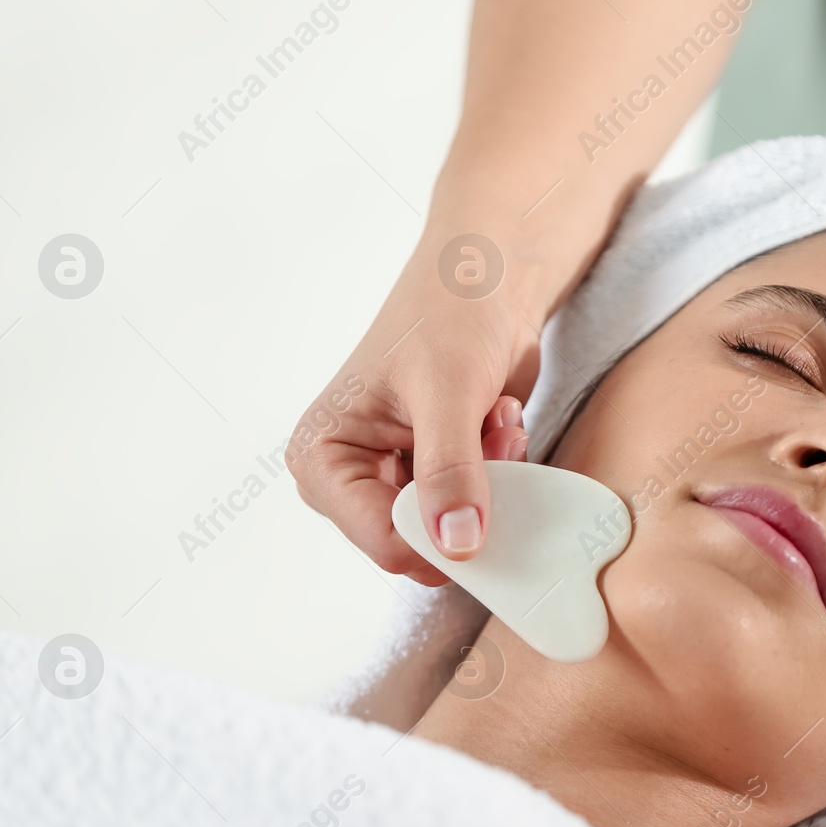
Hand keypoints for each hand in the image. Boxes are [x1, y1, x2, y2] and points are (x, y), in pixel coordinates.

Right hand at [285, 245, 541, 585]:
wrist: (491, 282)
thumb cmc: (452, 314)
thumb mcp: (449, 391)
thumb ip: (449, 470)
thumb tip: (456, 545)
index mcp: (322, 457)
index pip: (383, 541)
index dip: (442, 533)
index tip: (487, 490)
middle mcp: (349, 479)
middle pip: (421, 544)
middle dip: (471, 496)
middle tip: (492, 435)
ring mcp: (393, 481)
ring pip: (456, 530)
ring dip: (493, 480)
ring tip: (493, 419)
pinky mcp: (434, 478)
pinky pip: (479, 509)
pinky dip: (503, 471)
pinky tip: (496, 421)